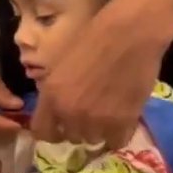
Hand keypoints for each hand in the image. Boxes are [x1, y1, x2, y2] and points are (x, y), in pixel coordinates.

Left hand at [31, 0, 172, 146]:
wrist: (130, 31)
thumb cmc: (95, 37)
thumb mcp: (62, 62)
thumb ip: (57, 90)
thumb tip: (57, 109)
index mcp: (51, 95)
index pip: (43, 132)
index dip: (53, 131)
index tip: (62, 126)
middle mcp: (70, 112)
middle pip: (71, 136)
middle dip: (79, 126)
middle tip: (92, 111)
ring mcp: (96, 120)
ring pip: (94, 139)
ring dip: (100, 129)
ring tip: (110, 111)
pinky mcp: (123, 122)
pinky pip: (117, 141)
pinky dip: (119, 132)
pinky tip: (123, 116)